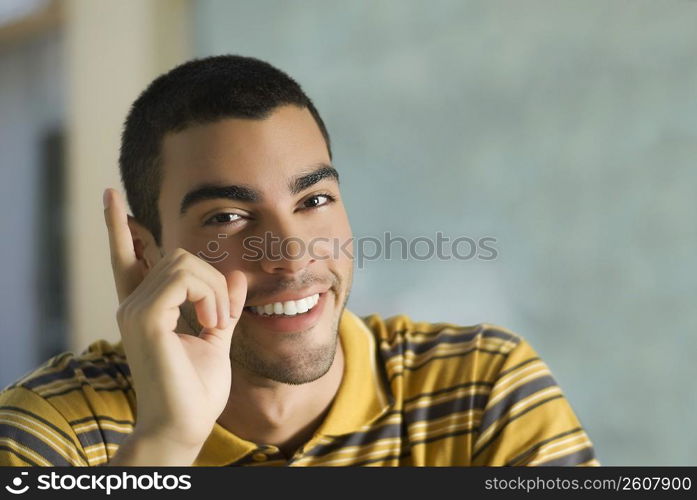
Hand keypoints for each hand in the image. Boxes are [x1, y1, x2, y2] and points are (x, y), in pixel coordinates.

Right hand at [102, 188, 246, 463]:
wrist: (185, 425)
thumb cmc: (196, 390)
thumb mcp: (215, 338)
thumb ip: (220, 305)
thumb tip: (233, 274)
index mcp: (145, 308)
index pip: (127, 257)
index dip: (120, 226)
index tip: (110, 196)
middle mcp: (133, 304)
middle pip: (178, 256)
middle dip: (212, 279)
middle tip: (222, 318)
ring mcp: (135, 310)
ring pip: (185, 263)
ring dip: (214, 291)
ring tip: (216, 324)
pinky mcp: (145, 318)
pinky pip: (186, 279)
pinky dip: (209, 297)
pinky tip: (211, 324)